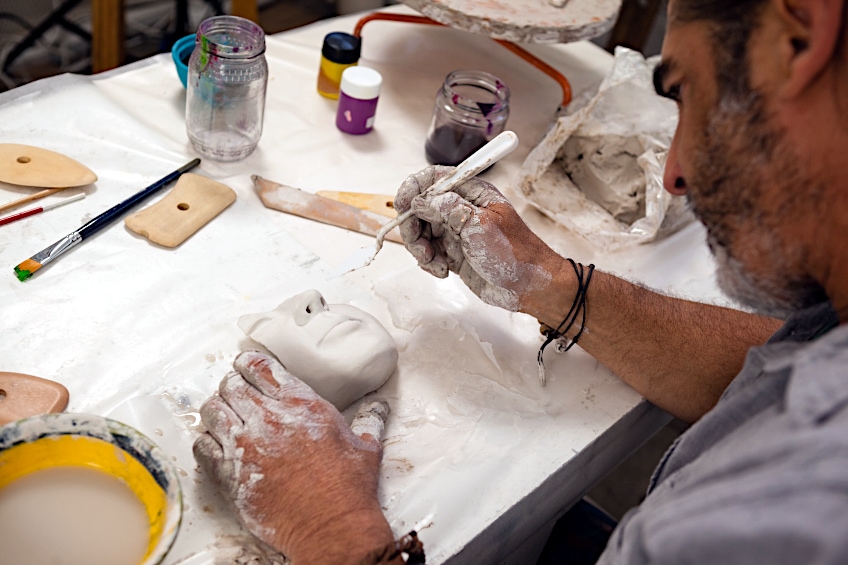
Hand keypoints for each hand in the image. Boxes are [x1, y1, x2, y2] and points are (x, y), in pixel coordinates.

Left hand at [193, 351, 395, 563]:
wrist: (330, 526)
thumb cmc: (348, 488)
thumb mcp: (366, 446)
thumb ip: (369, 420)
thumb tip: (379, 406)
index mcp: (301, 404)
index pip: (259, 366)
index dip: (248, 363)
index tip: (246, 367)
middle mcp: (270, 418)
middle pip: (230, 384)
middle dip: (232, 386)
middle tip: (237, 395)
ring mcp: (246, 446)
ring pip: (212, 410)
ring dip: (217, 411)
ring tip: (225, 418)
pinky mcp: (230, 474)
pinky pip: (202, 446)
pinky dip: (206, 442)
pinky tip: (217, 447)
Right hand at [395, 166, 567, 312]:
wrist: (529, 287)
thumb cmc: (515, 253)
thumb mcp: (480, 225)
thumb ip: (447, 208)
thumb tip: (420, 201)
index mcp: (472, 193)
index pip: (434, 178)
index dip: (413, 187)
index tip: (402, 204)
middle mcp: (461, 209)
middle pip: (420, 207)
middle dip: (413, 226)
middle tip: (418, 244)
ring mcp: (455, 232)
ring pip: (421, 232)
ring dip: (420, 248)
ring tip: (434, 262)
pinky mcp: (453, 252)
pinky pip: (428, 252)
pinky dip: (429, 262)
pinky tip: (444, 271)